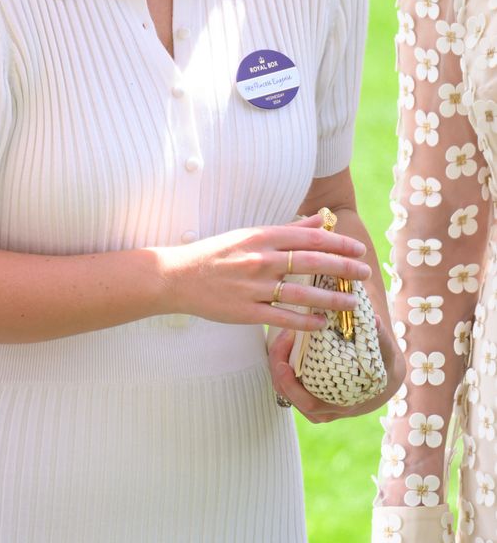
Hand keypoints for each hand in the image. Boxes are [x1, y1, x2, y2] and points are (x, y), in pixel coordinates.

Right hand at [161, 212, 370, 329]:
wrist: (177, 277)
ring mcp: (253, 288)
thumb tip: (320, 219)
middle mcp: (260, 260)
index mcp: (262, 238)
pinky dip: (305, 321)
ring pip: (302, 294)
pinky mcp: (245, 312)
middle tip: (365, 274)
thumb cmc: (215, 254)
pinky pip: (282, 318)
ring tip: (352, 302)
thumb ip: (288, 229)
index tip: (358, 249)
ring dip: (332, 299)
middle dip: (344, 269)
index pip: (310, 238)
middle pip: (313, 264)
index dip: (338, 244)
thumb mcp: (250, 234)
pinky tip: (323, 324)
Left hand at [268, 313, 404, 422]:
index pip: (309, 403)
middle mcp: (327, 410)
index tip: (284, 363)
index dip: (291, 386)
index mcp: (342, 404)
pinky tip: (286, 345)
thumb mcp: (385, 353)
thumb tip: (374, 321)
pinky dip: (282, 366)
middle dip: (279, 368)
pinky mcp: (309, 395)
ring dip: (278, 364)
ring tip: (284, 338)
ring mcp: (316, 405)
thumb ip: (380, 338)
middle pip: (290, 395)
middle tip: (282, 340)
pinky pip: (287, 384)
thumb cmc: (384, 366)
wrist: (385, 376)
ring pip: (285, 390)